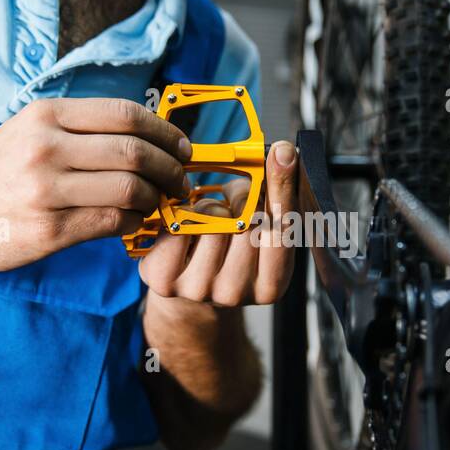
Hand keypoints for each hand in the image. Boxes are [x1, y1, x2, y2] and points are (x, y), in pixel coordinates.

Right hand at [0, 98, 190, 271]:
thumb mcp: (27, 132)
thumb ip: (79, 130)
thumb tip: (146, 137)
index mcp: (46, 116)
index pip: (126, 114)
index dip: (165, 132)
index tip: (182, 147)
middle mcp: (46, 147)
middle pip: (135, 151)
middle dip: (171, 169)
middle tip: (181, 181)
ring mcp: (46, 190)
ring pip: (130, 188)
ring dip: (156, 199)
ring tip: (160, 204)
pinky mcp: (48, 230)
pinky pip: (113, 222)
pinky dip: (135, 222)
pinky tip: (134, 222)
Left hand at [139, 140, 297, 305]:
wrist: (193, 286)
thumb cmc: (233, 253)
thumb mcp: (264, 231)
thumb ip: (277, 197)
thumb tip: (283, 155)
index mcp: (271, 286)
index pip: (281, 232)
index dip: (282, 190)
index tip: (283, 156)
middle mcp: (236, 294)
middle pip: (247, 224)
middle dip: (245, 198)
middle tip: (241, 198)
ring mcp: (199, 290)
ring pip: (212, 220)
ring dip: (213, 207)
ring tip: (215, 217)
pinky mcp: (166, 280)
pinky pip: (179, 225)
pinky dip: (185, 215)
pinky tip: (190, 225)